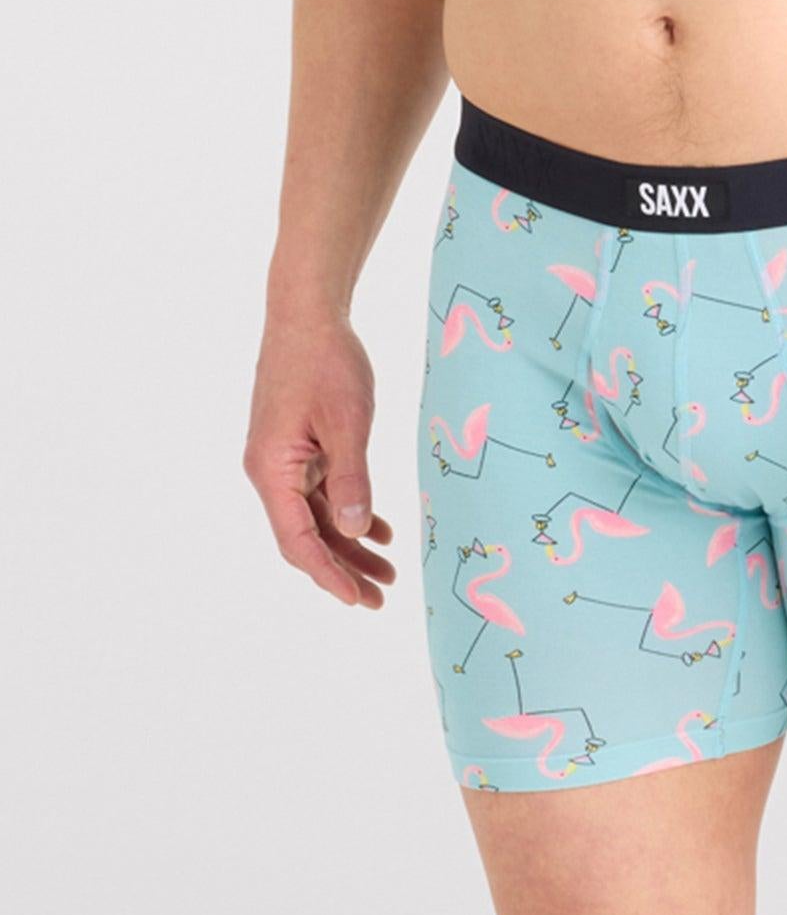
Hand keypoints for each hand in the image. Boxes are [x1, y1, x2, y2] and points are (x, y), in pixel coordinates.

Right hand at [244, 311, 397, 606]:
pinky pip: (320, 493)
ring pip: (315, 518)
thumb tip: (354, 531)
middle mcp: (270, 473)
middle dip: (342, 569)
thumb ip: (351, 477)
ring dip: (349, 544)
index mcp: (272, 471)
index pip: (298, 541)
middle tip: (381, 597)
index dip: (329, 575)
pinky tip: (379, 528)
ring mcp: (282, 460)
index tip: (358, 600)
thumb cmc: (326, 362)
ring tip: (388, 571)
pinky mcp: (297, 447)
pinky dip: (347, 511)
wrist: (307, 314)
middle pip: (305, 537)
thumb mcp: (347, 420)